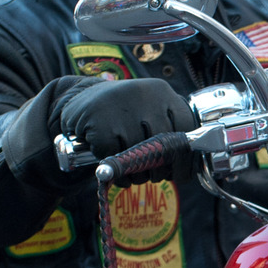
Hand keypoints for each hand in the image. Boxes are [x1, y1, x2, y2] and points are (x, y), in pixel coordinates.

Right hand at [59, 77, 198, 184]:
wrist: (79, 99)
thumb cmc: (122, 111)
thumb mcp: (149, 109)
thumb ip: (169, 127)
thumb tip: (188, 162)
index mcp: (161, 91)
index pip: (187, 125)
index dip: (185, 152)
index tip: (179, 165)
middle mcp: (143, 95)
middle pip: (165, 142)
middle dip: (162, 166)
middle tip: (156, 175)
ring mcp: (120, 108)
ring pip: (140, 153)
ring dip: (139, 172)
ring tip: (135, 173)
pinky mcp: (98, 123)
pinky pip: (115, 158)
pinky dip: (117, 171)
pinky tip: (117, 170)